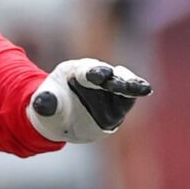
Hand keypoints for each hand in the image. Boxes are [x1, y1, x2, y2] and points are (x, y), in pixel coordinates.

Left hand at [29, 59, 152, 142]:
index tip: (103, 75)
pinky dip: (136, 92)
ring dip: (132, 85)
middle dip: (119, 80)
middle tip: (128, 86)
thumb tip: (44, 103)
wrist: (60, 117)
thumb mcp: (43, 106)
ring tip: (143, 88)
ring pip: (123, 84)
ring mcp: (108, 89)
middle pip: (110, 76)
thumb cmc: (51, 107)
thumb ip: (45, 103)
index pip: (87, 71)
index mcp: (75, 72)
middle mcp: (95, 76)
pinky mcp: (118, 102)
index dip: (96, 72)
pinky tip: (145, 90)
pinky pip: (128, 97)